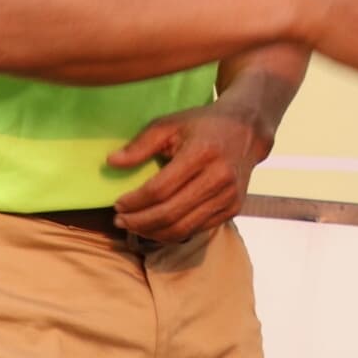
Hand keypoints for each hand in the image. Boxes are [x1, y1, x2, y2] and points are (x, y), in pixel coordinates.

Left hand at [108, 102, 267, 241]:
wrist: (247, 131)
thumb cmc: (203, 125)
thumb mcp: (170, 124)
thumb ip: (140, 144)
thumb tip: (111, 162)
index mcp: (202, 153)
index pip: (160, 189)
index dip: (134, 201)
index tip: (117, 203)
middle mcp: (219, 178)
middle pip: (170, 213)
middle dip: (138, 222)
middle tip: (119, 220)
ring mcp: (229, 196)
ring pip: (183, 228)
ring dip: (152, 232)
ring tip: (133, 226)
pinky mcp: (233, 208)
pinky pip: (196, 229)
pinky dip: (172, 233)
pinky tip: (156, 226)